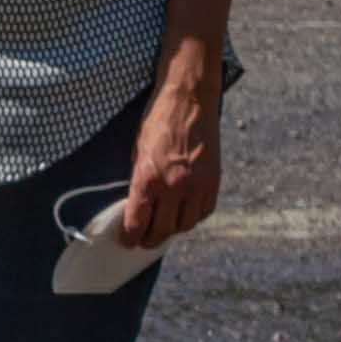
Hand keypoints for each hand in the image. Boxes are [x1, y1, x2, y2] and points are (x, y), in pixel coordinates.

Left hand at [116, 75, 224, 248]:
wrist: (189, 99)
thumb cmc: (158, 121)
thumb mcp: (138, 151)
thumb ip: (139, 181)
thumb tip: (137, 207)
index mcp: (147, 179)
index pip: (137, 223)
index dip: (130, 237)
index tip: (127, 241)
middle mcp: (173, 187)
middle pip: (161, 230)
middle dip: (149, 240)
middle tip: (143, 241)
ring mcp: (196, 186)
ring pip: (185, 225)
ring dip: (173, 230)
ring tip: (164, 227)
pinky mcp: (213, 181)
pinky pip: (203, 212)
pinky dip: (193, 217)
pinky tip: (184, 213)